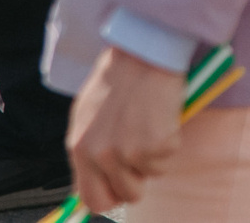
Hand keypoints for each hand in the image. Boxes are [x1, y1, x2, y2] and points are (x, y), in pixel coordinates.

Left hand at [67, 45, 186, 215]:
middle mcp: (101, 155)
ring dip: (154, 158)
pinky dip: (170, 142)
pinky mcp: (156, 145)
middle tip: (143, 158)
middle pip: (125, 195)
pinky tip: (162, 117)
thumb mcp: (88, 115)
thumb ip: (88, 149)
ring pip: (150, 177)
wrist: (144, 52)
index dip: (110, 196)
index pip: (91, 197)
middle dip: (137, 183)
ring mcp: (128, 151)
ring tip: (151, 126)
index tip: (121, 186)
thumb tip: (94, 179)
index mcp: (79, 148)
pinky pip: (167, 160)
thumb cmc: (118, 77)